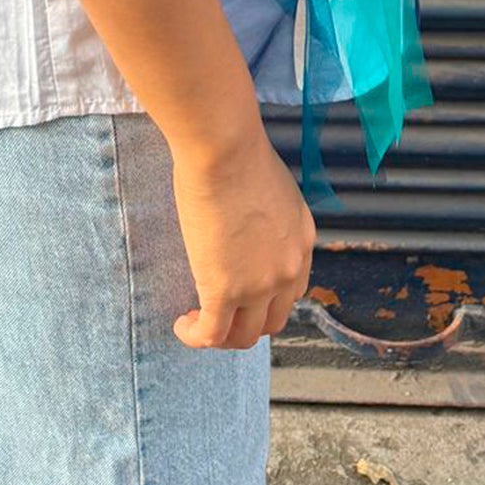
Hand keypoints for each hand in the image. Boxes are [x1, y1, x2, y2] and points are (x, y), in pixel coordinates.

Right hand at [169, 128, 316, 349]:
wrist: (224, 147)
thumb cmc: (237, 149)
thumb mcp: (271, 185)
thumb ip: (268, 213)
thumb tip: (245, 221)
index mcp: (302, 241)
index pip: (291, 290)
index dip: (265, 299)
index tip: (241, 293)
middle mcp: (288, 269)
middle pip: (272, 321)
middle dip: (246, 322)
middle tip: (220, 310)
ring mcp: (259, 285)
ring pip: (244, 336)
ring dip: (222, 335)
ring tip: (197, 320)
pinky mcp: (225, 290)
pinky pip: (211, 333)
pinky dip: (196, 336)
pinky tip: (181, 324)